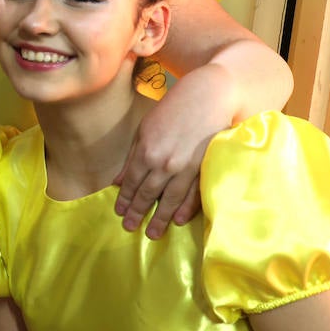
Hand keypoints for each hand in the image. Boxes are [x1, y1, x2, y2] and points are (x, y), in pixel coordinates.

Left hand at [113, 69, 224, 237]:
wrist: (211, 96)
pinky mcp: (205, 169)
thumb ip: (132, 156)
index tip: (119, 212)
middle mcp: (165, 163)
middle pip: (149, 194)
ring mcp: (187, 168)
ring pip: (170, 200)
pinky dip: (186, 209)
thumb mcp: (145, 128)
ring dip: (160, 218)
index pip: (132, 183)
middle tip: (130, 228)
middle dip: (138, 213)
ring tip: (152, 233)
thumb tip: (119, 181)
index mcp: (147, 151)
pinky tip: (178, 221)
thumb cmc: (174, 108)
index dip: (125, 200)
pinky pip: (194, 195)